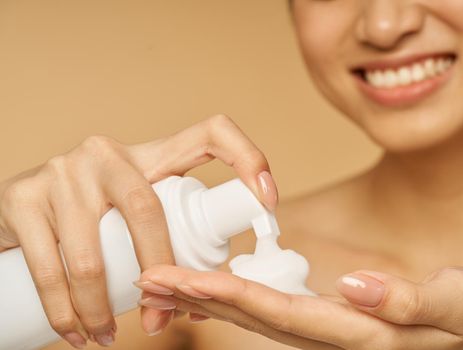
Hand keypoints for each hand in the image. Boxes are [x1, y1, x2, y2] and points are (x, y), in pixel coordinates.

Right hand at [0, 115, 277, 347]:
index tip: (268, 201)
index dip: (247, 157)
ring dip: (104, 309)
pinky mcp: (23, 197)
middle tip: (159, 320)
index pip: (210, 133)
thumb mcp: (133, 208)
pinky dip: (66, 313)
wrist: (19, 208)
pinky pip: (51, 268)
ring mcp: (63, 171)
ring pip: (94, 255)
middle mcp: (108, 154)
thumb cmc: (94, 215)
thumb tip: (202, 291)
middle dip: (160, 274)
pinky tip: (77, 333)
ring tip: (108, 338)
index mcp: (149, 155)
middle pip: (150, 211)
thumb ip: (167, 231)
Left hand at [136, 265, 462, 349]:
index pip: (282, 312)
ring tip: (163, 281)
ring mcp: (326, 334)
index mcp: (357, 332)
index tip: (185, 280)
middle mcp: (331, 339)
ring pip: (256, 317)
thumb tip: (355, 285)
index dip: (231, 295)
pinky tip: (211, 287)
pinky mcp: (328, 324)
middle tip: (149, 278)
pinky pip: (272, 312)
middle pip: (254, 318)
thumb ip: (413, 300)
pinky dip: (235, 299)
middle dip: (199, 298)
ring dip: (207, 298)